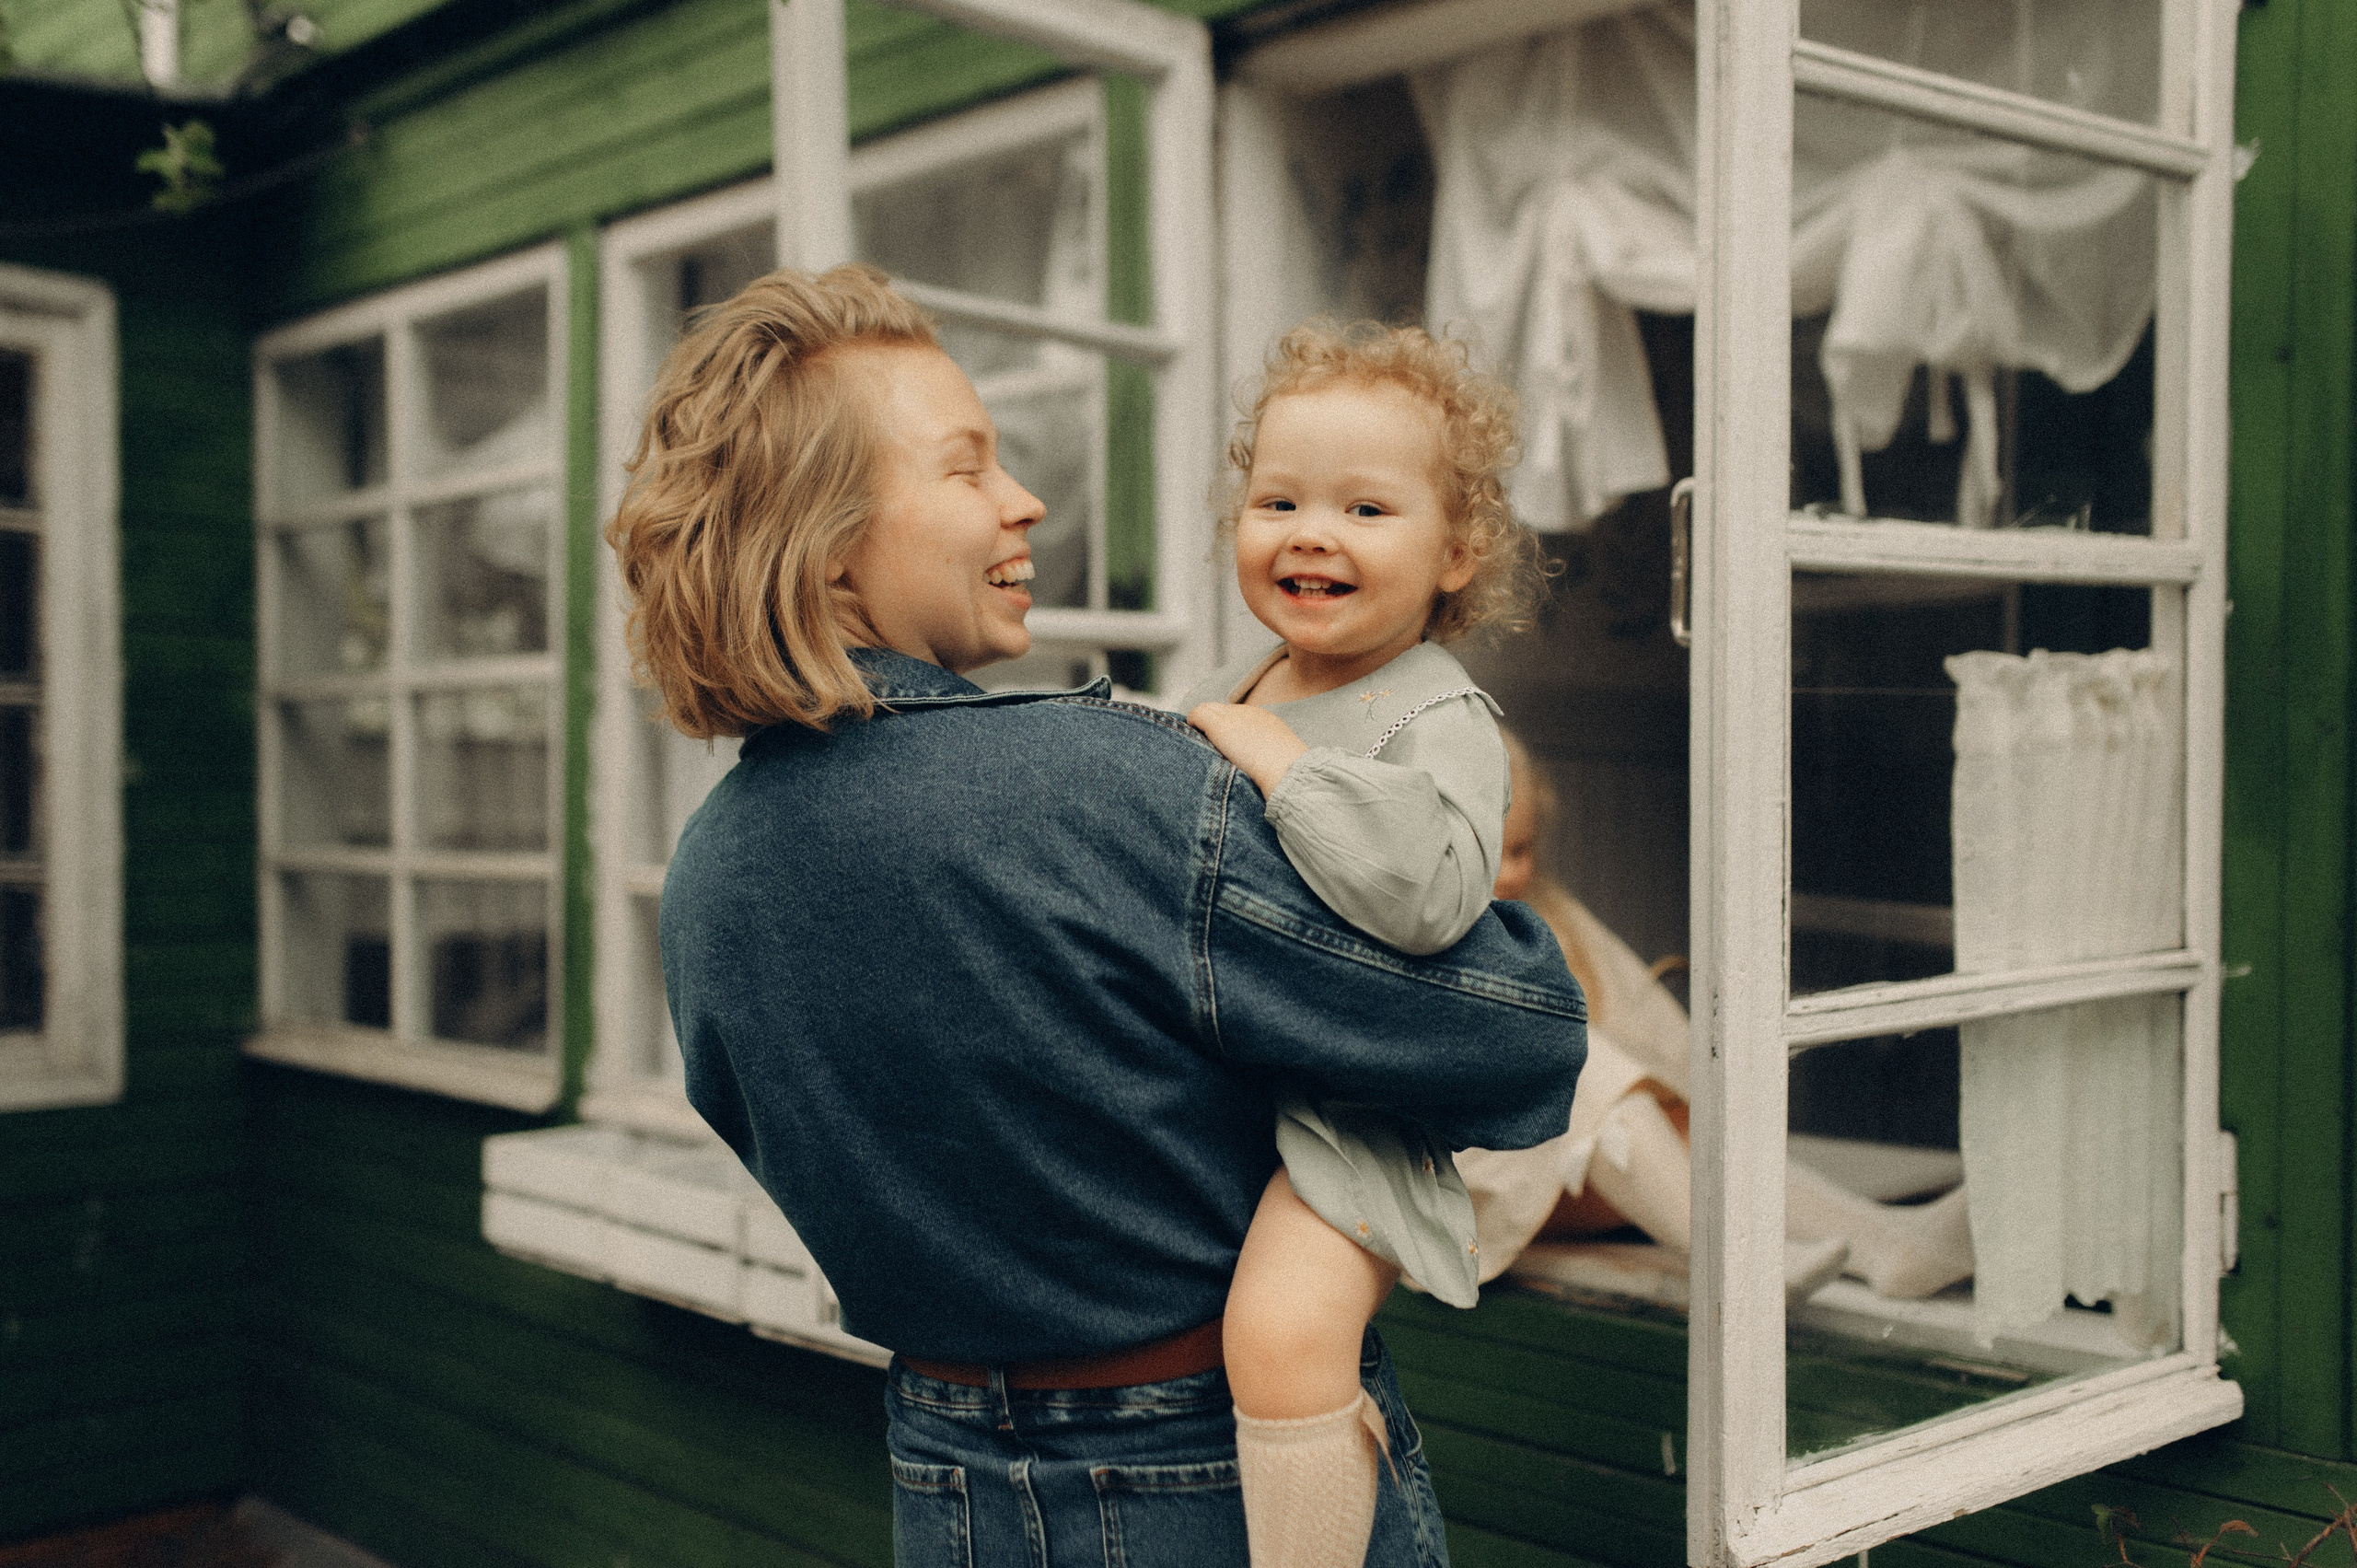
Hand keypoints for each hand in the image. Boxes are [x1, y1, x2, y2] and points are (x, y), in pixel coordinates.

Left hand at [1186, 703, 1309, 795]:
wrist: (1286, 770)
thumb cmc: (1285, 774)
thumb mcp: (1280, 758)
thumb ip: (1266, 754)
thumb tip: (1256, 765)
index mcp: (1264, 720)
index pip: (1237, 717)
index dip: (1228, 730)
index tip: (1224, 746)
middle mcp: (1247, 713)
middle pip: (1221, 711)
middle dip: (1213, 726)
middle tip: (1207, 746)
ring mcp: (1232, 717)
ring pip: (1207, 710)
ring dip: (1201, 726)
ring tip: (1197, 744)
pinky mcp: (1218, 724)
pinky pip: (1197, 714)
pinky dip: (1192, 723)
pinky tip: (1192, 740)